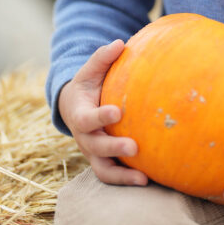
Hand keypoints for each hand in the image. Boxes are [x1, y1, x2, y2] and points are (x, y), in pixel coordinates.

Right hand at [58, 39, 148, 186]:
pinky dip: (128, 180)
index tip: (117, 112)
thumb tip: (119, 43)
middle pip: (96, 147)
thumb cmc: (88, 86)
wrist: (74, 108)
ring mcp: (93, 153)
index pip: (87, 119)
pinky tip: (149, 180)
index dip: (100, 117)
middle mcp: (84, 137)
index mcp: (79, 114)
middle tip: (134, 147)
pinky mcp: (103, 161)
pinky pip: (113, 175)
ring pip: (103, 170)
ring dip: (122, 175)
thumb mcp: (90, 70)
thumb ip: (102, 58)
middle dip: (114, 148)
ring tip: (144, 179)